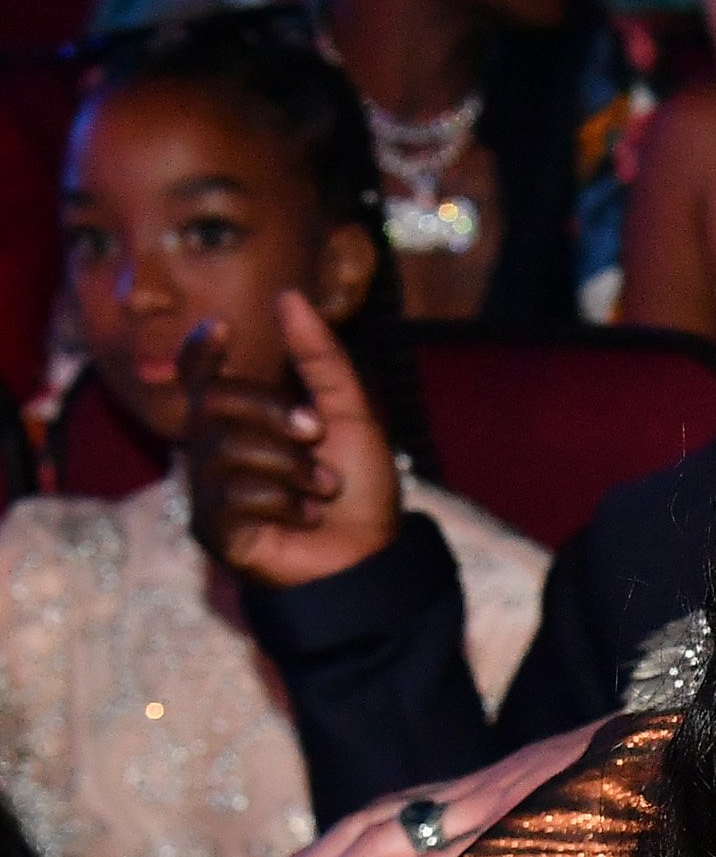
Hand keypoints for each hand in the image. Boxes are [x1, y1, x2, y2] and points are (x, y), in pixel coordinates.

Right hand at [181, 290, 401, 588]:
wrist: (374, 559)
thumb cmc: (361, 494)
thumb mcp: (352, 416)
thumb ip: (322, 360)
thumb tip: (289, 296)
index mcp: (244, 424)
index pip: (200, 377)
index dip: (200, 351)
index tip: (223, 328)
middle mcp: (217, 453)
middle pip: (213, 402)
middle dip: (271, 410)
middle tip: (316, 433)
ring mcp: (211, 492)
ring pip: (227, 449)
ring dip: (290, 465)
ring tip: (322, 490)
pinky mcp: (214, 531)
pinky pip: (233, 494)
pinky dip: (282, 502)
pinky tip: (304, 519)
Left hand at [225, 723, 604, 856]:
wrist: (652, 755)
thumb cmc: (605, 796)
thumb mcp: (536, 816)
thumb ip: (492, 845)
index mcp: (460, 797)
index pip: (368, 825)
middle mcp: (455, 800)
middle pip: (353, 842)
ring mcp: (477, 814)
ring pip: (374, 854)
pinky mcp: (501, 833)